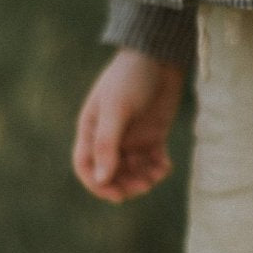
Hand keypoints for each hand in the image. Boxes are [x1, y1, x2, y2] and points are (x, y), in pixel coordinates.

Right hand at [72, 48, 185, 203]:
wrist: (158, 57)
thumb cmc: (130, 78)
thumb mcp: (116, 110)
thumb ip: (108, 144)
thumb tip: (102, 179)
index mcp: (92, 130)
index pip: (86, 166)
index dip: (98, 185)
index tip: (118, 195)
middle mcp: (111, 137)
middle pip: (112, 173)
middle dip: (126, 184)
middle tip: (143, 186)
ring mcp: (132, 137)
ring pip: (134, 170)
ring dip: (144, 177)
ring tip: (158, 174)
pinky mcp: (153, 134)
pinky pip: (153, 160)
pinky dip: (159, 167)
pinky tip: (166, 165)